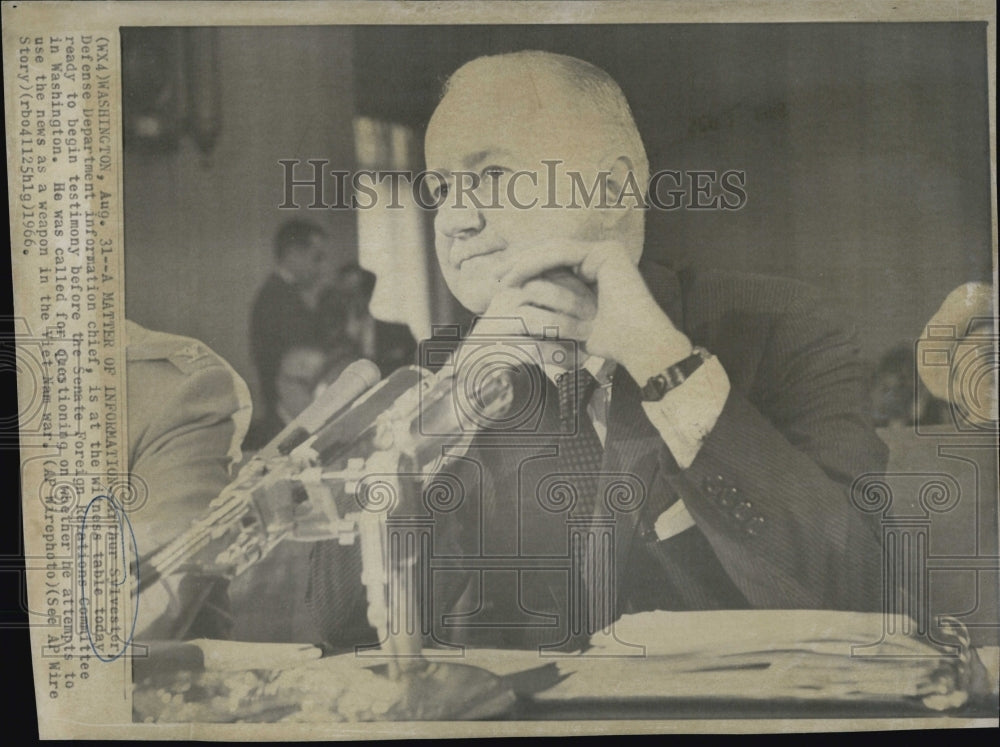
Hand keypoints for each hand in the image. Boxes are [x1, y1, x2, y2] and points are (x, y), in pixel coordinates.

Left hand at [470, 240, 692, 380]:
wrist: (639, 345)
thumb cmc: (612, 342)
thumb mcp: (575, 323)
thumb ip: (557, 309)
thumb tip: (529, 311)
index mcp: (598, 267)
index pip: (555, 261)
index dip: (527, 269)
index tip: (501, 283)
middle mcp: (603, 254)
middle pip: (553, 252)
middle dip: (521, 262)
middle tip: (494, 274)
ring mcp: (606, 250)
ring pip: (554, 250)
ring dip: (524, 262)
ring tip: (501, 276)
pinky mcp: (606, 252)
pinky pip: (562, 253)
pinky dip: (537, 262)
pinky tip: (517, 274)